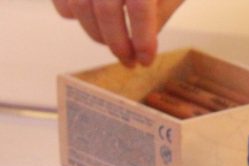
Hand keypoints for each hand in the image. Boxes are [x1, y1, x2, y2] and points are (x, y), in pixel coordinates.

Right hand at [51, 0, 186, 66]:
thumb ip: (160, 12)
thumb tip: (140, 44)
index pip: (140, 7)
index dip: (143, 39)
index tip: (146, 60)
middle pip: (106, 8)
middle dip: (118, 43)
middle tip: (129, 61)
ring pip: (79, 4)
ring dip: (96, 33)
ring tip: (114, 45)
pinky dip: (71, 13)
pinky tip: (90, 22)